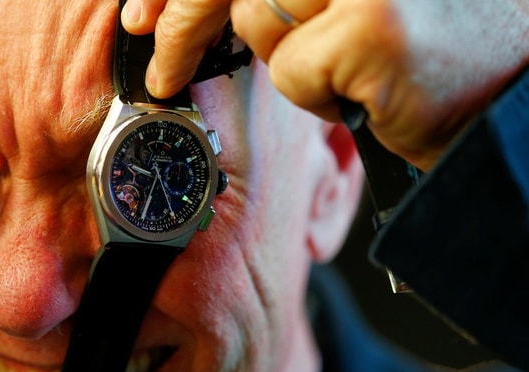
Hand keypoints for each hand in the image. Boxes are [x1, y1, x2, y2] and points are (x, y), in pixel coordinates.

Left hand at [122, 0, 528, 169]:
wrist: (505, 94)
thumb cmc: (423, 47)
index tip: (142, 13)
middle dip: (182, 23)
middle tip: (159, 64)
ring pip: (259, 16)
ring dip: (290, 57)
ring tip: (344, 67)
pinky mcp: (373, 24)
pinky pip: (295, 69)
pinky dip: (318, 95)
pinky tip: (366, 93)